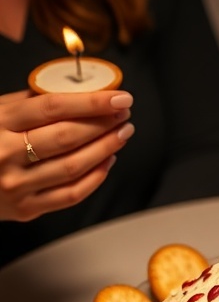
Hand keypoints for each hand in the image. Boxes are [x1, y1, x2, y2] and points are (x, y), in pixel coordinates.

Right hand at [0, 89, 134, 220]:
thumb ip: (29, 103)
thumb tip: (75, 92)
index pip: (53, 108)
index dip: (91, 103)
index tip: (118, 98)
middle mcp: (6, 155)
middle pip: (66, 137)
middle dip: (102, 124)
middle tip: (123, 115)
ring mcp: (16, 186)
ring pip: (72, 167)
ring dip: (104, 149)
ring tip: (121, 134)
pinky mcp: (25, 209)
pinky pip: (69, 195)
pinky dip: (94, 178)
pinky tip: (107, 162)